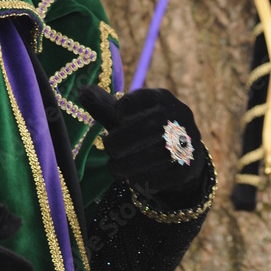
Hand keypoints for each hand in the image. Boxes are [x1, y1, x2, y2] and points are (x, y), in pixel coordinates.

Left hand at [77, 86, 205, 193]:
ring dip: (130, 163)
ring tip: (114, 168)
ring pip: (158, 152)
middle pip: (148, 126)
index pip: (134, 101)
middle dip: (122, 140)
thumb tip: (82, 91)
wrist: (180, 156)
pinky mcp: (188, 166)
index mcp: (161, 97)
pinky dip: (147, 179)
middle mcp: (179, 115)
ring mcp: (187, 141)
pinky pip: (167, 174)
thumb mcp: (126, 117)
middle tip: (108, 148)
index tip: (112, 122)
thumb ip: (105, 106)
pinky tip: (134, 180)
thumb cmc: (144, 131)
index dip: (118, 113)